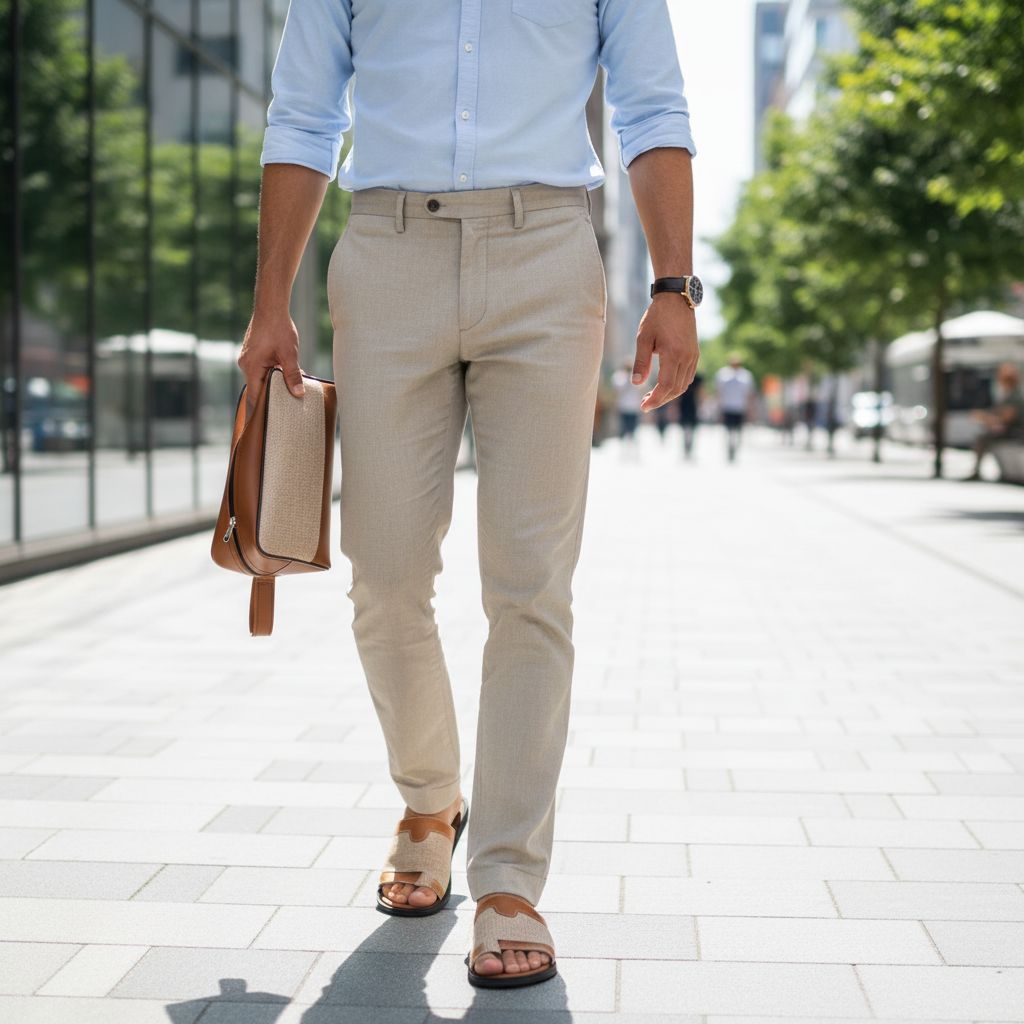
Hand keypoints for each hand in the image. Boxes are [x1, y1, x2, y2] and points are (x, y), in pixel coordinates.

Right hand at [237, 311, 304, 418]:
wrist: (271, 307)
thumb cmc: (279, 328)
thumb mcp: (289, 354)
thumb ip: (293, 374)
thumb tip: (298, 393)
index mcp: (252, 367)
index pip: (255, 397)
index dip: (259, 412)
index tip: (261, 428)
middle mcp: (246, 364)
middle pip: (256, 390)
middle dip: (267, 402)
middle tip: (276, 419)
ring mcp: (248, 359)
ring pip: (259, 380)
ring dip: (270, 389)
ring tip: (282, 402)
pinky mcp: (253, 354)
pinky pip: (260, 371)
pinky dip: (269, 378)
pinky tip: (281, 383)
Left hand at [632, 294, 699, 411]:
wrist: (676, 299)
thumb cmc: (657, 317)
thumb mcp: (643, 338)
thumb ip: (641, 361)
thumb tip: (636, 384)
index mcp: (674, 354)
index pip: (666, 386)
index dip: (655, 399)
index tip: (643, 406)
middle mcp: (687, 358)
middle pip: (676, 389)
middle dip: (660, 400)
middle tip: (644, 403)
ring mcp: (693, 356)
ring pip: (683, 385)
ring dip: (669, 394)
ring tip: (652, 396)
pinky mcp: (695, 354)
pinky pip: (688, 376)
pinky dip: (677, 385)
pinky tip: (665, 385)